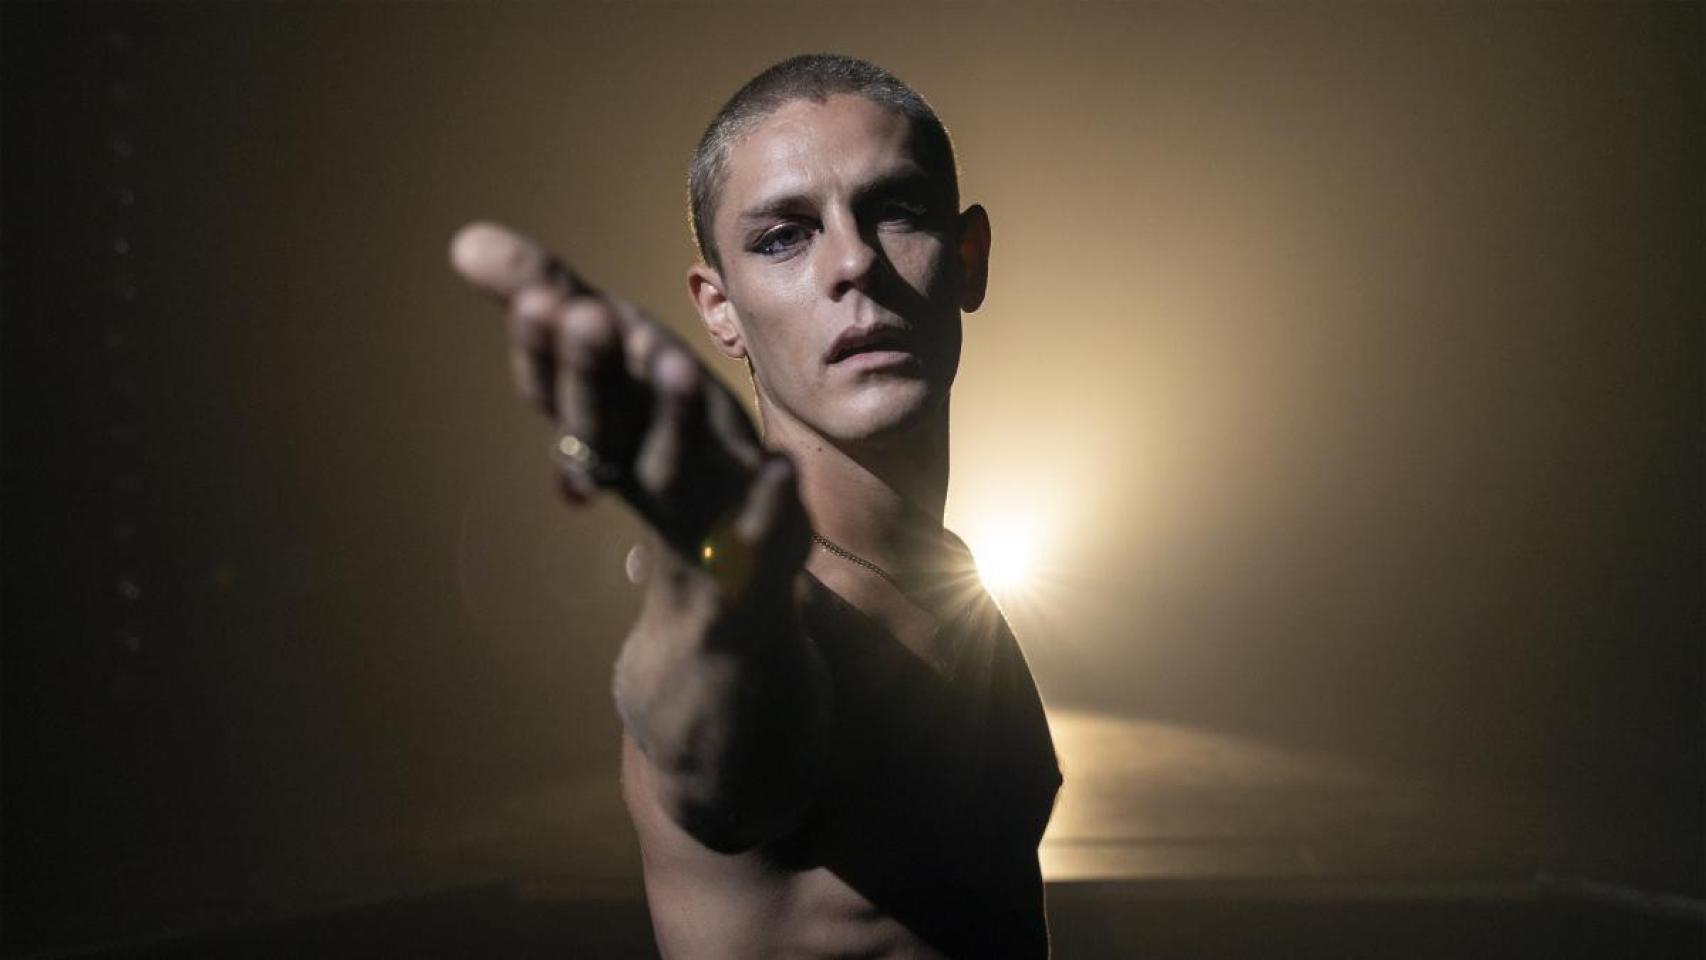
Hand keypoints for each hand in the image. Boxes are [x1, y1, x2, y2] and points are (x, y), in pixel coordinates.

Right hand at [448, 222, 808, 607]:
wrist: (718, 587)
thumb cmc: (664, 448)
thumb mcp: (618, 369)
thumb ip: (552, 301)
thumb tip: (465, 240)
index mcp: (602, 427)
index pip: (557, 390)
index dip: (544, 351)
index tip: (537, 299)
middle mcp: (638, 465)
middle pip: (605, 422)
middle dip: (592, 373)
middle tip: (584, 314)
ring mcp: (698, 506)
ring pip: (676, 464)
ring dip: (672, 417)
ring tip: (674, 360)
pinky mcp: (758, 538)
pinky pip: (761, 520)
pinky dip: (767, 495)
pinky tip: (779, 464)